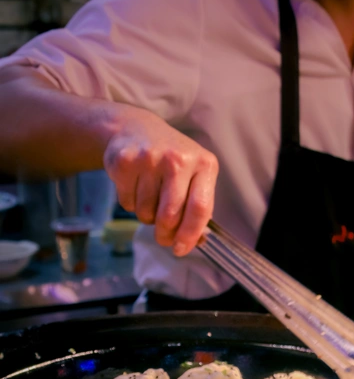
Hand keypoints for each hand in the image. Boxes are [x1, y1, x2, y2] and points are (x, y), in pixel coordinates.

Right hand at [103, 114, 217, 255]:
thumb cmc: (172, 161)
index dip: (190, 235)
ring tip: (150, 199)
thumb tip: (199, 241)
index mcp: (204, 165)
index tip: (181, 249)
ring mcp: (150, 158)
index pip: (200, 208)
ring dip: (147, 216)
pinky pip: (127, 203)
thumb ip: (199, 207)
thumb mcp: (194, 176)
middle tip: (162, 237)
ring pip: (146, 212)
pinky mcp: (124, 161)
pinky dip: (130, 205)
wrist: (136, 128)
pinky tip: (135, 187)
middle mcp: (179, 159)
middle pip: (170, 216)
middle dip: (165, 234)